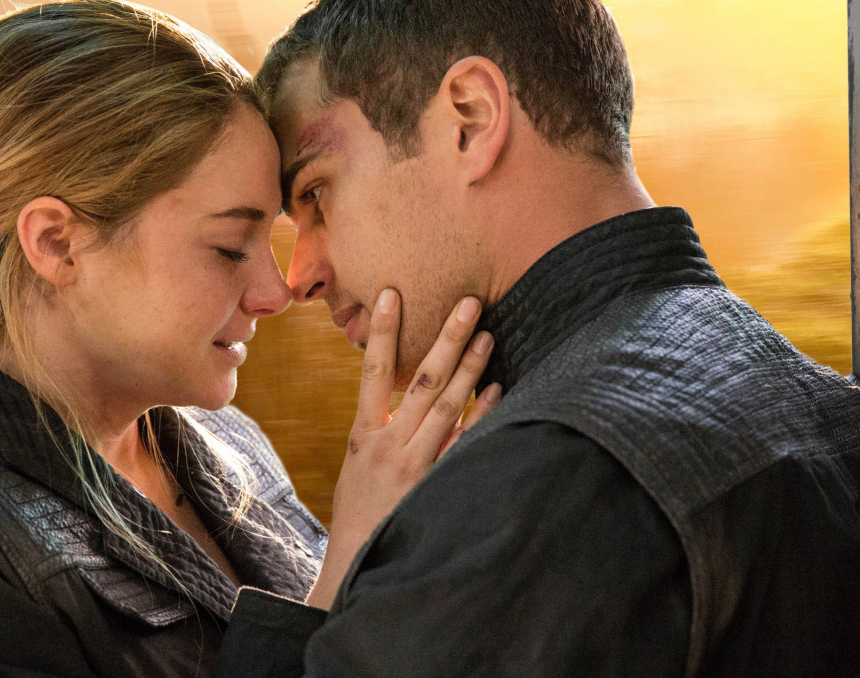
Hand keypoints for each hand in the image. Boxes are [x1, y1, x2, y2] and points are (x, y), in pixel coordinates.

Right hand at [306, 289, 501, 608]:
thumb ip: (383, 429)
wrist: (358, 565)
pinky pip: (467, 442)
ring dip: (470, 368)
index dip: (384, 332)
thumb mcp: (359, 466)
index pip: (372, 372)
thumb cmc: (361, 512)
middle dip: (445, 337)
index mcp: (363, 435)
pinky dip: (484, 413)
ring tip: (489, 334)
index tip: (392, 293)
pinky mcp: (438, 483)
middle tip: (469, 302)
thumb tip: (410, 393)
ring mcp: (415, 464)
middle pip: (421, 380)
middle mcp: (390, 444)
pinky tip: (500, 388)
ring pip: (447, 405)